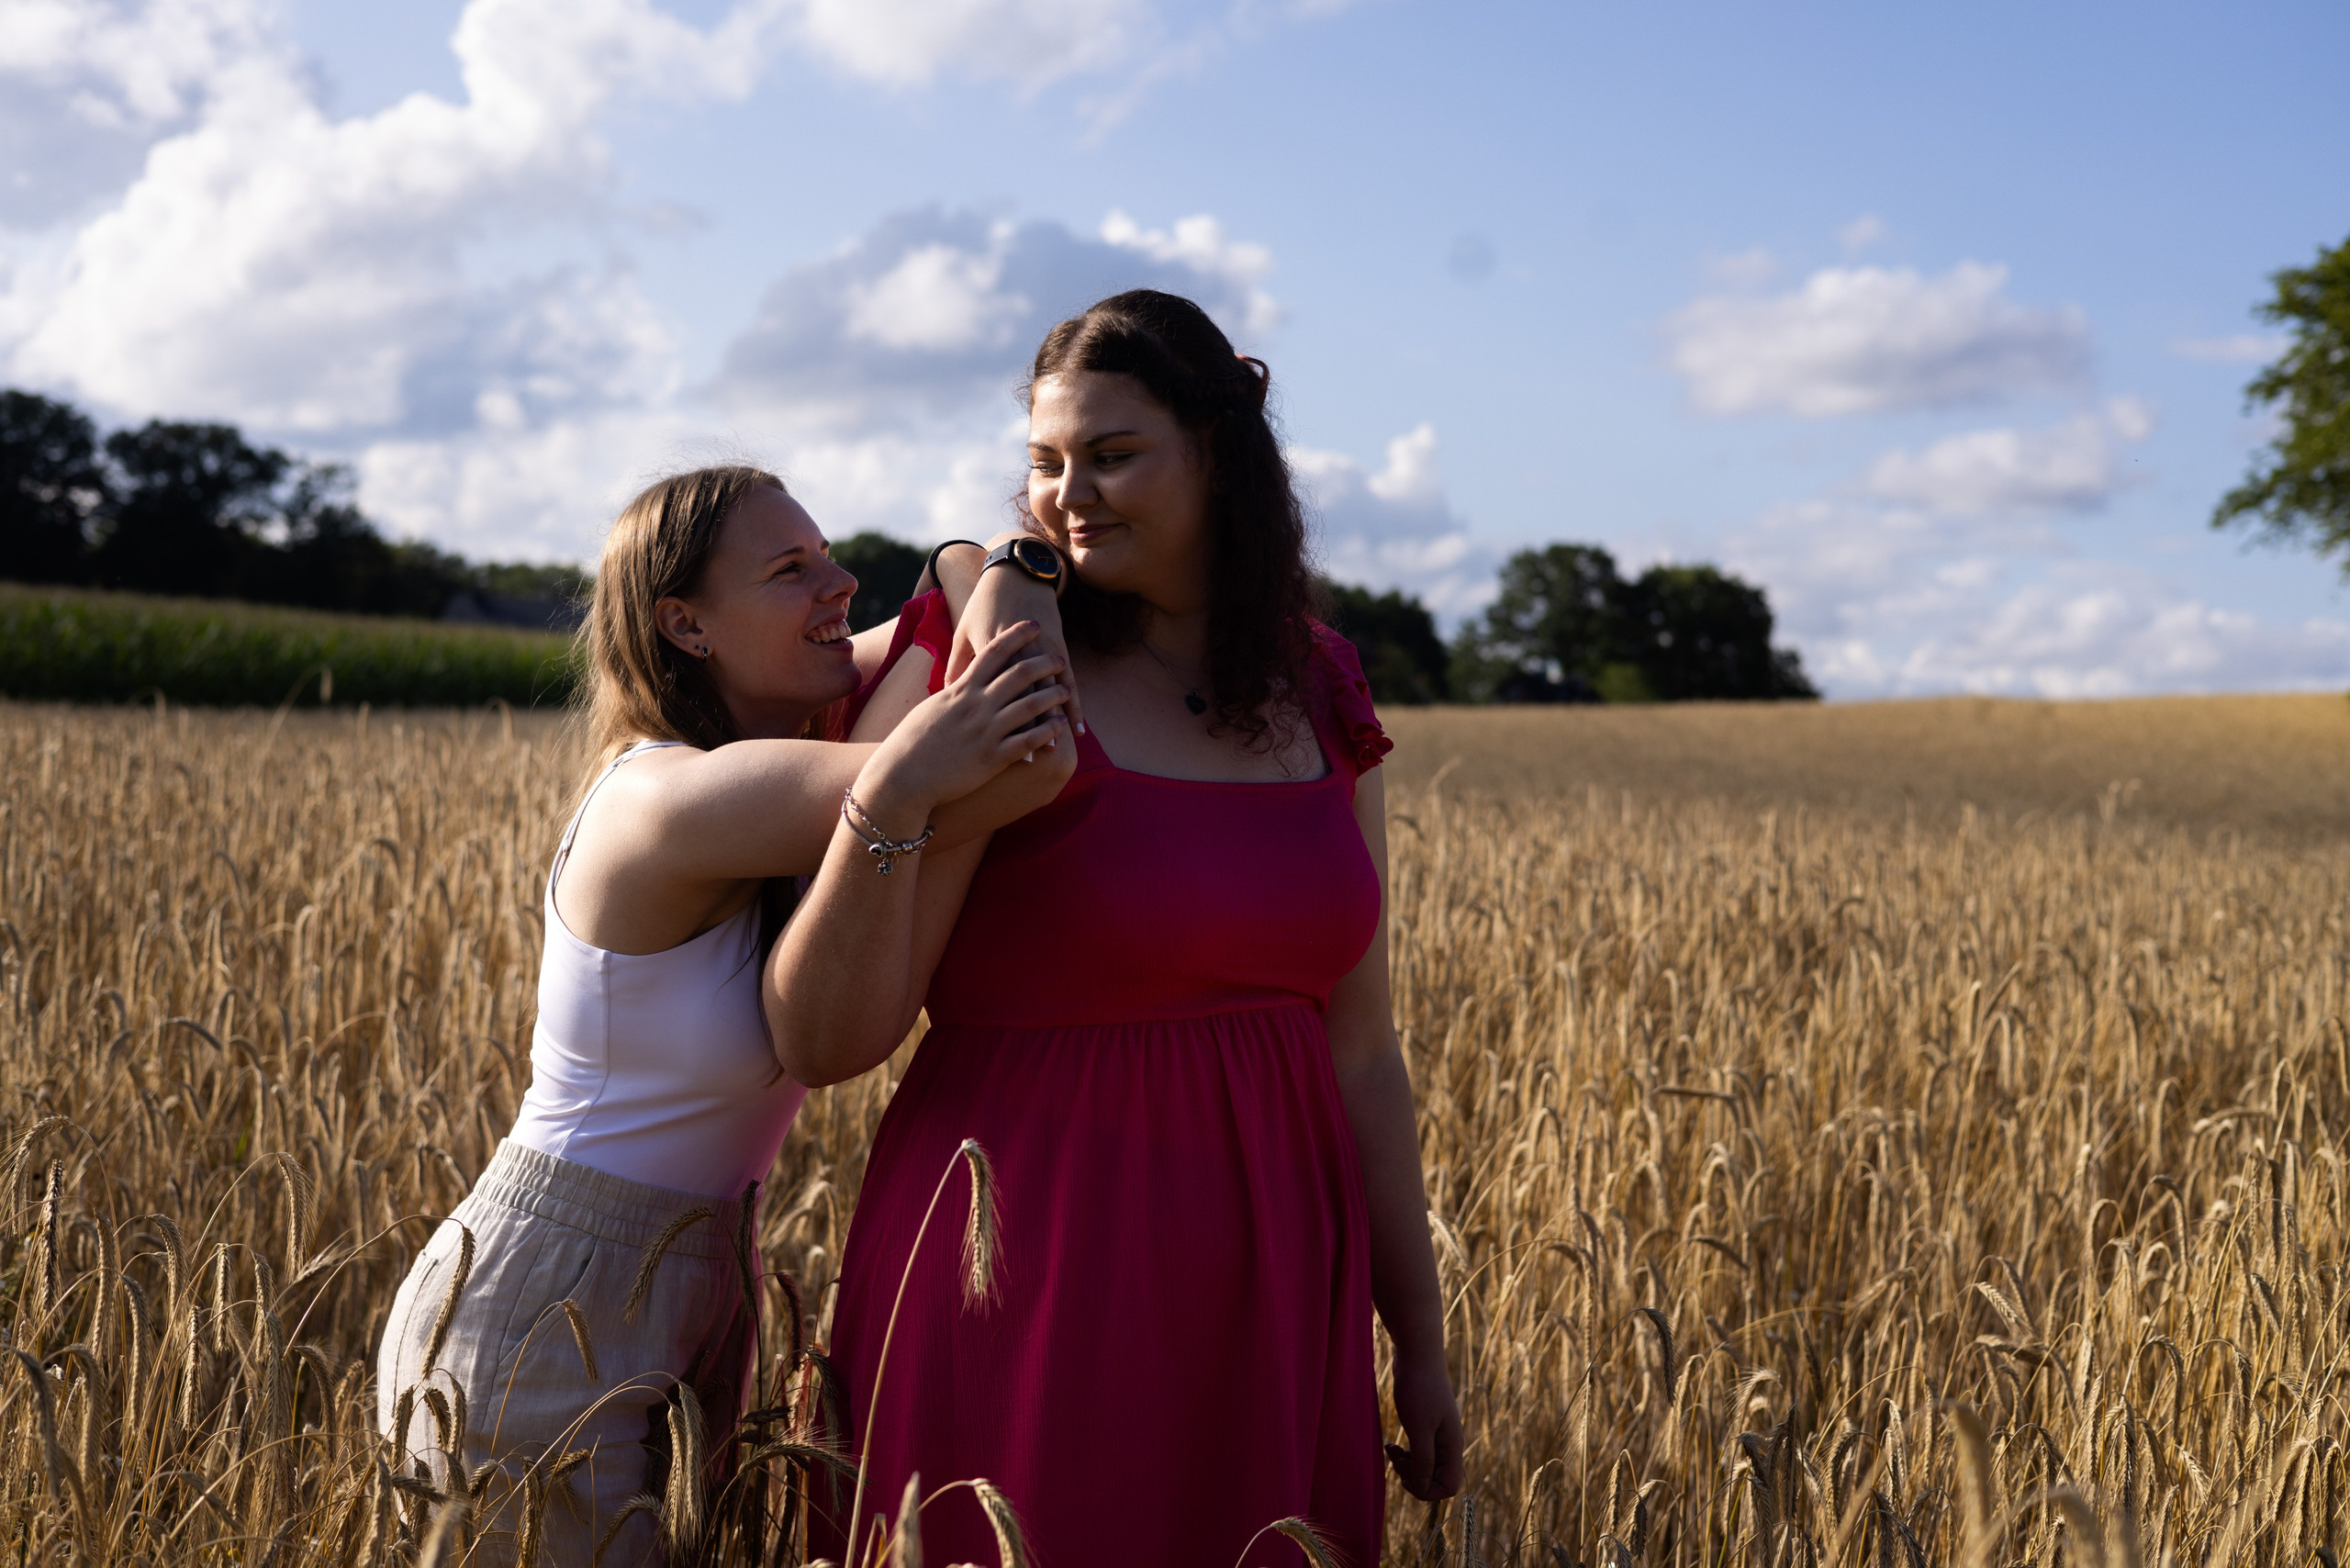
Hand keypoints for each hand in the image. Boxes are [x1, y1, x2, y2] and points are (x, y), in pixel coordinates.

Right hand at [856, 621, 1069, 831]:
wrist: (902, 777)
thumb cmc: (910, 743)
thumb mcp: (932, 708)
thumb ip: (952, 693)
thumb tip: (960, 683)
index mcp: (961, 690)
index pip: (993, 653)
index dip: (1016, 636)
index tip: (1034, 625)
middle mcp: (976, 706)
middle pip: (1018, 674)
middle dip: (1043, 662)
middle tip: (1060, 657)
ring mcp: (986, 731)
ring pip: (1028, 705)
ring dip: (1052, 695)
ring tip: (1066, 690)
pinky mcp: (992, 758)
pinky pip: (1027, 740)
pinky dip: (1047, 730)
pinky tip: (1059, 725)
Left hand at [945, 532, 1083, 734]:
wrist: (1017, 573)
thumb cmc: (984, 604)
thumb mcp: (965, 632)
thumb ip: (957, 664)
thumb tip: (946, 694)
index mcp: (994, 647)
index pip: (1000, 689)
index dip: (1003, 718)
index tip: (999, 744)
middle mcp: (1023, 651)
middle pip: (1029, 693)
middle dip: (1033, 726)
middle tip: (1035, 757)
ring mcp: (1045, 650)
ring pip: (1053, 691)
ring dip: (1057, 720)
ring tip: (1060, 748)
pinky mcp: (1060, 649)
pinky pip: (1069, 683)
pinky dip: (1074, 706)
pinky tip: (1078, 728)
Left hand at [1385, 1347, 1462, 1501]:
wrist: (1417, 1354)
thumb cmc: (1418, 1388)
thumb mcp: (1419, 1428)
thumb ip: (1423, 1460)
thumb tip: (1424, 1488)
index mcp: (1452, 1445)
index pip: (1449, 1486)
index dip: (1427, 1490)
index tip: (1405, 1474)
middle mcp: (1448, 1443)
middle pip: (1436, 1479)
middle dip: (1414, 1477)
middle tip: (1395, 1460)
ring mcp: (1438, 1434)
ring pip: (1426, 1466)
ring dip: (1407, 1466)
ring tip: (1391, 1450)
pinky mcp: (1426, 1425)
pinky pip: (1418, 1452)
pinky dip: (1405, 1453)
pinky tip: (1391, 1444)